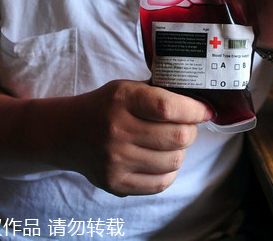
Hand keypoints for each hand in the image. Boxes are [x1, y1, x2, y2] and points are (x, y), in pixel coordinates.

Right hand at [60, 80, 211, 196]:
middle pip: (179, 137)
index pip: (168, 107)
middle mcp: (118, 130)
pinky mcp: (116, 182)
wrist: (68, 134)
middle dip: (190, 131)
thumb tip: (200, 105)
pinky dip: (168, 172)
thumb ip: (160, 93)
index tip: (204, 111)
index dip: (194, 110)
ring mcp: (116, 160)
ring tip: (168, 143)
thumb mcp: (127, 88)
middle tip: (186, 126)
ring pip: (174, 161)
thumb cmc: (106, 107)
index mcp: (123, 99)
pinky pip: (161, 183)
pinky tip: (160, 160)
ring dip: (179, 152)